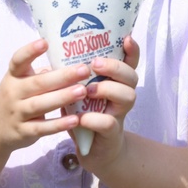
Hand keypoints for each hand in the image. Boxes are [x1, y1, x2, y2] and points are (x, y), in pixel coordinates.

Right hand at [0, 39, 91, 151]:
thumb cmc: (15, 99)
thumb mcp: (21, 83)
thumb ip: (42, 74)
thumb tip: (73, 63)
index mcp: (14, 76)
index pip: (18, 61)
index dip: (30, 51)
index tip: (45, 42)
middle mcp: (13, 93)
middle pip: (37, 83)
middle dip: (62, 76)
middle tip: (84, 70)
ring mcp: (17, 113)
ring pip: (40, 105)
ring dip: (63, 97)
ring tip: (83, 91)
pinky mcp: (23, 132)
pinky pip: (42, 128)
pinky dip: (59, 124)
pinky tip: (75, 119)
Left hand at [76, 35, 139, 168]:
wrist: (92, 148)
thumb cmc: (86, 112)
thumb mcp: (83, 91)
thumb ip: (78, 74)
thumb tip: (56, 52)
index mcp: (116, 81)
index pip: (130, 61)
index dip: (132, 49)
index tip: (126, 38)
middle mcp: (123, 94)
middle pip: (132, 76)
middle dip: (115, 67)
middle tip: (94, 65)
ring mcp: (119, 113)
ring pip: (127, 96)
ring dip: (107, 90)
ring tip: (88, 91)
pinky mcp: (112, 133)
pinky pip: (109, 122)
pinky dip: (94, 119)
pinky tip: (81, 118)